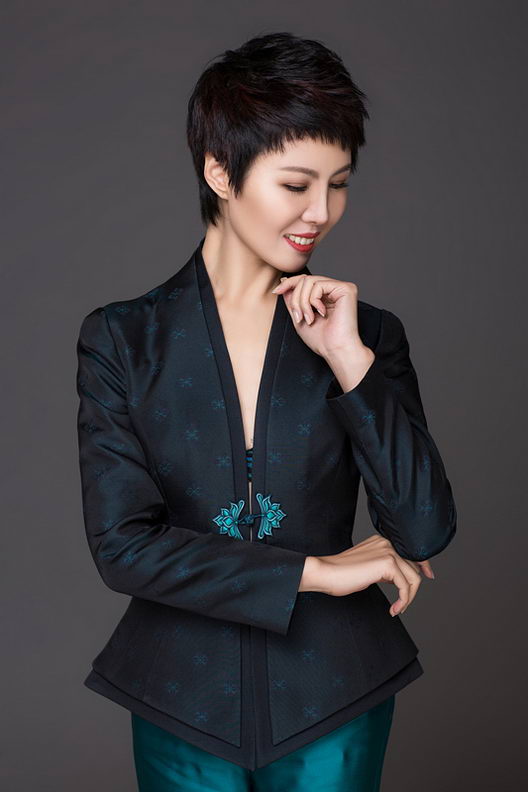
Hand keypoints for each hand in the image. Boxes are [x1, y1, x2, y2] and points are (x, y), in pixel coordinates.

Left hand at [272, 273, 368, 359]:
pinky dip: (313, 300)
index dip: (289, 283)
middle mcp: (334, 289)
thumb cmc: (322, 340)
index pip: (305, 280)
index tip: (276, 291)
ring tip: (308, 318)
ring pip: (309, 281)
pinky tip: (320, 313)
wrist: (335, 350)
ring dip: (302, 302)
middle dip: (296, 299)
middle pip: (305, 280)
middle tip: (298, 316)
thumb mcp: (299, 316)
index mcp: (326, 296)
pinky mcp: (346, 289)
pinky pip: (318, 285)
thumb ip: (293, 299)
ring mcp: (341, 288)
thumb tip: (283, 281)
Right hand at [312, 534, 434, 615]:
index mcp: (382, 541)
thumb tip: (400, 578)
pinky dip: (403, 600)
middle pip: (414, 566)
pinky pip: (405, 586)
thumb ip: (385, 568)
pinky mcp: (388, 563)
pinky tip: (394, 609)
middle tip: (403, 605)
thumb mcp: (368, 567)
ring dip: (408, 597)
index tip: (429, 576)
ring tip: (397, 608)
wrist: (326, 572)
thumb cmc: (341, 574)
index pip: (410, 551)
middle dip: (413, 588)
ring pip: (413, 577)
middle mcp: (387, 542)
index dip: (423, 565)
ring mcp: (388, 551)